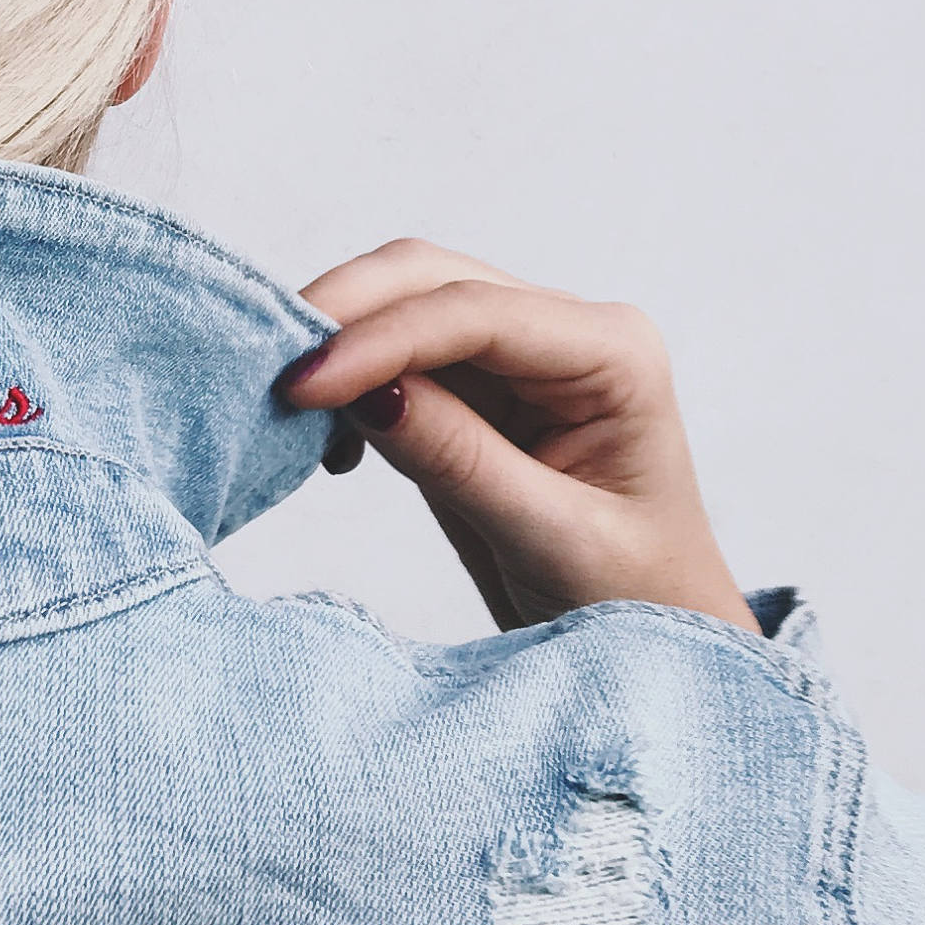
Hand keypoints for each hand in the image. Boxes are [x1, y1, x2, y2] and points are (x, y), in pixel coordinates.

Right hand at [281, 240, 755, 633]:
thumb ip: (460, 459)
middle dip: (344, 315)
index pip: (476, 313)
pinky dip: (347, 384)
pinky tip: (326, 443)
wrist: (657, 645)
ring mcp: (519, 355)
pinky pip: (393, 359)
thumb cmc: (635, 602)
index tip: (300, 386)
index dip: (380, 339)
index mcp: (612, 354)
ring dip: (337, 343)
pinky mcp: (475, 390)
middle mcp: (567, 333)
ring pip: (402, 306)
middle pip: (431, 279)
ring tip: (284, 408)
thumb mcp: (552, 540)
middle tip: (267, 374)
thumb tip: (363, 392)